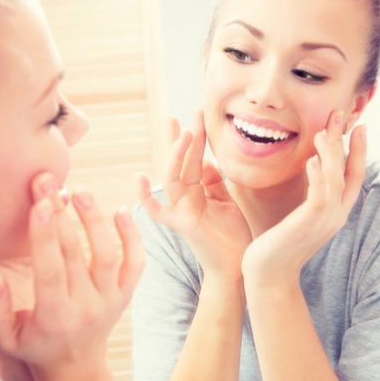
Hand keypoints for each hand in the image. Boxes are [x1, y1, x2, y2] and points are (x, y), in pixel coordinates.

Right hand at [0, 172, 145, 380]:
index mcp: (54, 317)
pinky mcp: (125, 294)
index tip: (39, 203)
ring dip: (95, 220)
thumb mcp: (4, 338)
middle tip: (47, 182)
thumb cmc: (32, 345)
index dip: (44, 236)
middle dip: (60, 215)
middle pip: (75, 254)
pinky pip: (135, 263)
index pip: (51, 270)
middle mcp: (86, 308)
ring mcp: (110, 300)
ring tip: (79, 191)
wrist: (74, 366)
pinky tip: (120, 211)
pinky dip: (133, 236)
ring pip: (107, 254)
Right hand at [138, 110, 251, 282]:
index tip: (195, 116)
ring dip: (178, 155)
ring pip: (173, 177)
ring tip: (186, 133)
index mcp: (197, 192)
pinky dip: (147, 197)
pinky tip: (140, 178)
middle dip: (184, 137)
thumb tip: (207, 161)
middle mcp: (185, 198)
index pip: (193, 159)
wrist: (239, 267)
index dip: (194, 138)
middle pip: (181, 162)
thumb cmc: (233, 237)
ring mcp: (181, 210)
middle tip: (190, 113)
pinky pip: (158, 211)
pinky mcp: (182, 224)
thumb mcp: (226, 202)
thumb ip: (214, 182)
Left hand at [242, 111, 366, 285]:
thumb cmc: (278, 245)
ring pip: (336, 180)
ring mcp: (326, 220)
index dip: (358, 151)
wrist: (269, 275)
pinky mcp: (309, 223)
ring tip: (324, 131)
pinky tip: (310, 159)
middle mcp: (336, 215)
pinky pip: (319, 195)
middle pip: (349, 172)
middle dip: (347, 142)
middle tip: (343, 114)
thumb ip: (308, 195)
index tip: (359, 126)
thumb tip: (311, 170)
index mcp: (335, 212)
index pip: (354, 176)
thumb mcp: (298, 215)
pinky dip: (317, 175)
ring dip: (331, 154)